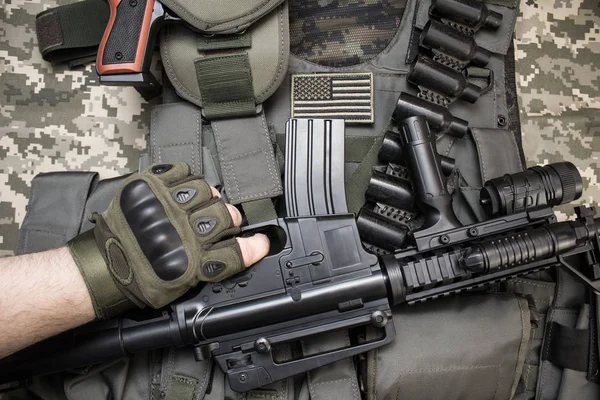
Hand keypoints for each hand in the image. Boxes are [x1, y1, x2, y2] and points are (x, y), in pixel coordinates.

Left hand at [68, 163, 269, 318]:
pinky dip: (187, 178)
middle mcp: (183, 232)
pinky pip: (181, 172)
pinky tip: (185, 188)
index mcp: (193, 262)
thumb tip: (238, 253)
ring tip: (204, 203)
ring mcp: (166, 207)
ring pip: (206, 191)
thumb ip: (211, 269)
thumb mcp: (182, 286)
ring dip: (210, 197)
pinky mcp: (150, 189)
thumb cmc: (143, 279)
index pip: (236, 252)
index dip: (254, 246)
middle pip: (225, 217)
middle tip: (227, 222)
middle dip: (231, 220)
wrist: (107, 266)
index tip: (261, 242)